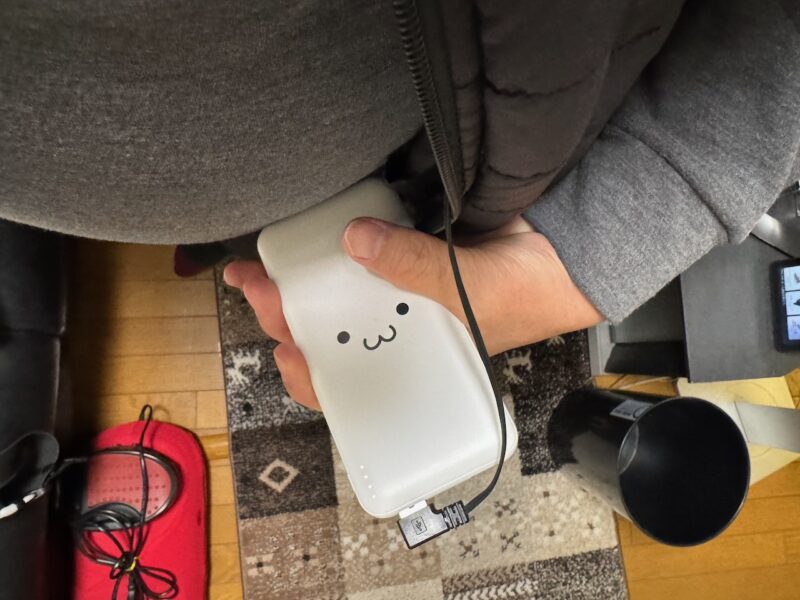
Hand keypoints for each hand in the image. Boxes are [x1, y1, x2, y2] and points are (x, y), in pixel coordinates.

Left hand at [223, 216, 602, 410]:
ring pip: (343, 291)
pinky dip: (345, 243)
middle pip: (332, 329)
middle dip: (289, 312)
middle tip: (255, 284)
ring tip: (268, 262)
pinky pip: (369, 250)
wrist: (567, 248)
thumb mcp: (470, 295)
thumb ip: (415, 268)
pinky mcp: (409, 251)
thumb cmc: (530, 294)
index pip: (351, 380)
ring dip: (307, 279)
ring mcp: (402, 290)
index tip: (282, 348)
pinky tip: (318, 231)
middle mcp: (400, 330)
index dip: (310, 372)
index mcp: (413, 362)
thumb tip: (355, 240)